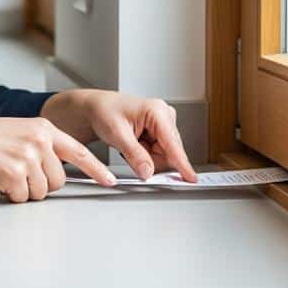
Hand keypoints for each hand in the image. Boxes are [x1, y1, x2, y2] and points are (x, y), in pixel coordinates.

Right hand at [0, 116, 117, 202]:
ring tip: (5, 172)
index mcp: (43, 128)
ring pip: (41, 192)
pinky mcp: (15, 174)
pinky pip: (22, 198)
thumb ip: (42, 146)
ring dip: (23, 190)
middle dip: (41, 184)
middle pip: (59, 181)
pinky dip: (9, 195)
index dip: (97, 169)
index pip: (79, 152)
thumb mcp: (19, 131)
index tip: (110, 180)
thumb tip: (57, 171)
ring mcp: (28, 158)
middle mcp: (39, 141)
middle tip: (18, 173)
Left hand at [63, 91, 197, 182]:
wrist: (98, 109)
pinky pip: (157, 154)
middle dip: (150, 159)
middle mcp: (164, 116)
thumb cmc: (105, 112)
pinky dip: (144, 155)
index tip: (190, 178)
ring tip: (130, 144)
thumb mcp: (117, 134)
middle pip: (169, 153)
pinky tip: (134, 145)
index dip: (181, 163)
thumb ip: (135, 155)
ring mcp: (163, 125)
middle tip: (129, 150)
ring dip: (146, 157)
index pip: (172, 143)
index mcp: (157, 111)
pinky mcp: (160, 133)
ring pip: (163, 156)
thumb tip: (148, 172)